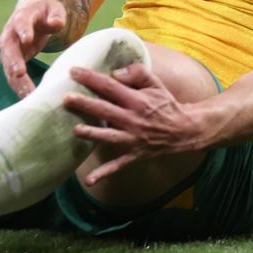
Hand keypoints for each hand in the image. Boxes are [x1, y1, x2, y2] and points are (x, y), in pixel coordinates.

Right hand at [0, 0, 66, 97]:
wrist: (33, 14)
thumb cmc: (46, 11)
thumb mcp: (54, 9)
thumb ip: (56, 16)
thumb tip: (56, 24)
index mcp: (22, 17)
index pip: (21, 23)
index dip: (23, 30)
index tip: (27, 39)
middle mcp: (10, 34)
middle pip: (9, 49)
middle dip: (13, 62)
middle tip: (19, 73)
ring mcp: (9, 50)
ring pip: (9, 68)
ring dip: (17, 81)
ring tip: (27, 96)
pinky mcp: (12, 63)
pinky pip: (13, 77)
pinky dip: (20, 88)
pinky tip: (29, 100)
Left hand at [63, 62, 199, 185]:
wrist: (185, 130)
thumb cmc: (165, 104)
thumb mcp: (156, 84)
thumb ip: (137, 73)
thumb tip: (115, 73)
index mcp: (137, 100)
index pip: (110, 87)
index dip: (91, 78)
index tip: (72, 71)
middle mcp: (133, 120)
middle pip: (105, 110)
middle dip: (85, 104)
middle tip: (66, 98)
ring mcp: (133, 139)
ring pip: (109, 136)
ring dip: (92, 134)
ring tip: (75, 130)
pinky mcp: (134, 155)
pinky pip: (118, 165)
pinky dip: (104, 174)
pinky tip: (89, 181)